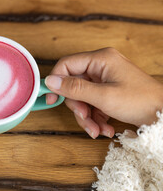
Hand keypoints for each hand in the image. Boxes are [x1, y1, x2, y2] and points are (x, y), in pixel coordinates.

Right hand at [45, 48, 162, 138]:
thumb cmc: (140, 101)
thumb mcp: (104, 97)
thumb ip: (75, 88)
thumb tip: (50, 81)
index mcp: (100, 59)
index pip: (67, 65)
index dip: (56, 82)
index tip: (51, 99)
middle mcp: (101, 66)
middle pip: (74, 85)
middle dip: (77, 106)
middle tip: (84, 118)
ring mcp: (105, 79)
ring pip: (82, 97)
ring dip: (86, 117)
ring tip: (96, 130)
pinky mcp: (108, 91)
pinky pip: (92, 103)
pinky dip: (95, 118)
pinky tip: (105, 129)